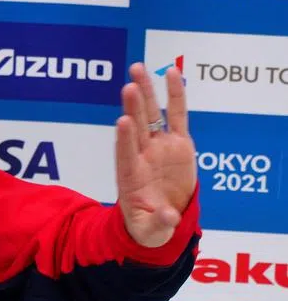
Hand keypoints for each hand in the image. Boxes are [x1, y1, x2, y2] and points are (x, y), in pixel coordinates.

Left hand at [115, 62, 196, 247]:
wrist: (160, 220)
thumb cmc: (150, 227)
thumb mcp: (152, 231)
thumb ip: (159, 223)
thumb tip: (169, 218)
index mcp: (131, 177)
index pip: (126, 155)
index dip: (124, 140)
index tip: (123, 122)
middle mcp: (142, 156)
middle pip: (136, 128)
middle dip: (132, 107)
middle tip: (129, 84)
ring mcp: (159, 147)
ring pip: (151, 115)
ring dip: (146, 92)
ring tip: (139, 68)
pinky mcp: (178, 143)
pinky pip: (176, 115)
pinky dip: (175, 95)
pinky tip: (172, 72)